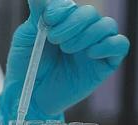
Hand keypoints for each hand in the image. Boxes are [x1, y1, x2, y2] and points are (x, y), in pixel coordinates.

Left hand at [0, 0, 129, 124]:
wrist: (30, 96)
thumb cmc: (25, 67)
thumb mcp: (25, 39)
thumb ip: (36, 16)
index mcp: (61, 24)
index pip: (71, 6)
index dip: (62, 9)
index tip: (48, 20)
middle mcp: (80, 33)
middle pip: (90, 13)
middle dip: (72, 22)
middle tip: (54, 39)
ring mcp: (93, 48)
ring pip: (107, 25)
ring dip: (87, 34)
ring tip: (67, 49)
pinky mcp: (104, 64)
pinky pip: (120, 45)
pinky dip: (108, 44)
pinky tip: (89, 53)